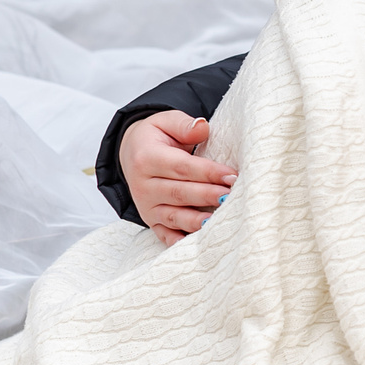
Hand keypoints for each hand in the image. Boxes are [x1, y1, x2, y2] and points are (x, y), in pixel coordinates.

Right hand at [119, 110, 237, 246]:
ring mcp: (146, 206)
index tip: (232, 176)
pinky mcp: (150, 221)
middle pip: (180, 193)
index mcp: (147, 158)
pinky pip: (165, 235)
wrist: (131, 153)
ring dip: (197, 221)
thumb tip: (202, 128)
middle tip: (232, 197)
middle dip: (208, 196)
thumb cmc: (156, 137)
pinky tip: (200, 243)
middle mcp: (143, 186)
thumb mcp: (165, 121)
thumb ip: (184, 124)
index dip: (208, 172)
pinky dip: (180, 242)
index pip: (182, 167)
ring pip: (173, 217)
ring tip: (219, 221)